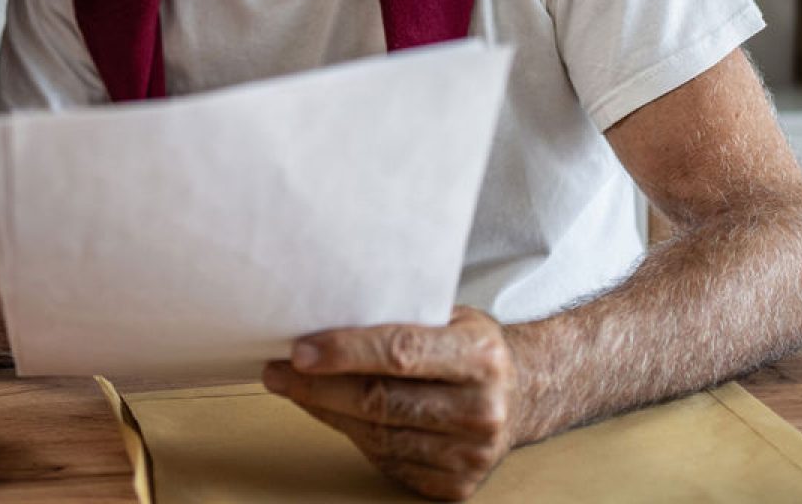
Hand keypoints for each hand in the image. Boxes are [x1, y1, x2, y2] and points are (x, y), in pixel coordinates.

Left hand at [262, 306, 519, 500]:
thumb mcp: (451, 317)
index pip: (401, 352)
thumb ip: (401, 319)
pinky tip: (334, 415)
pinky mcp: (456, 484)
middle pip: (380, 400)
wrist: (523, 395)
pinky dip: (354, 438)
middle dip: (319, 386)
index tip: (299, 351)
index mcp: (481, 354)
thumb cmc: (470, 349)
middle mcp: (481, 407)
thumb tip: (322, 320)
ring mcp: (471, 452)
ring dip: (327, 412)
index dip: (345, 352)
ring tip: (295, 389)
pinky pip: (387, 462)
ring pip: (376, 436)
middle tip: (279, 371)